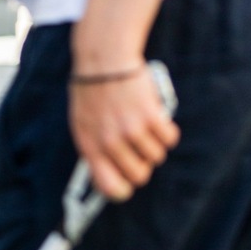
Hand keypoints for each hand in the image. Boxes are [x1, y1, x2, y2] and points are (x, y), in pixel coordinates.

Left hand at [69, 66, 180, 201]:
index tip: (126, 183)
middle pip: (139, 176)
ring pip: (156, 157)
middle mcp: (110, 142)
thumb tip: (106, 176)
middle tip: (138, 150)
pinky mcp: (151, 118)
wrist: (104, 61)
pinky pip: (169, 139)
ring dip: (153, 144)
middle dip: (142, 165)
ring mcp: (132, 131)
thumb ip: (94, 148)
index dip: (122, 189)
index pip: (108, 186)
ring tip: (142, 125)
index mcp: (89, 145)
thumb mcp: (81, 123)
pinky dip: (166, 130)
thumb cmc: (91, 92)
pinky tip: (155, 117)